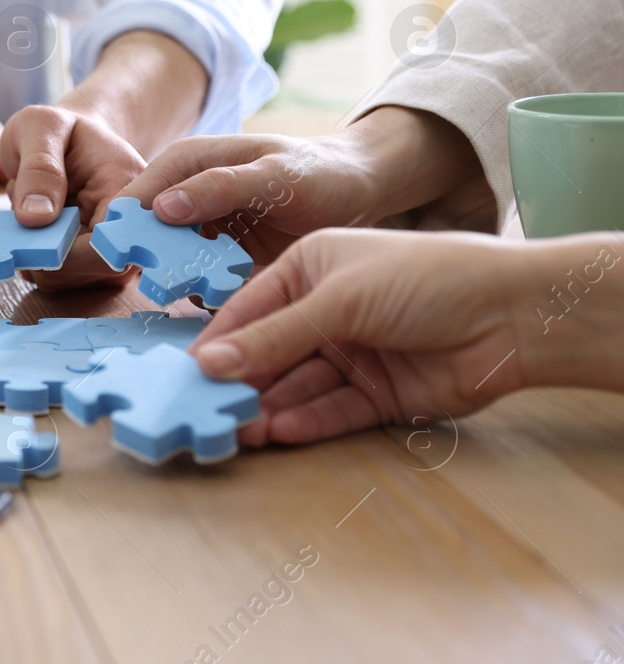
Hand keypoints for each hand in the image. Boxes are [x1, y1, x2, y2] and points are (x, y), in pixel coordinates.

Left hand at [0, 105, 145, 289]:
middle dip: (41, 246)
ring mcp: (114, 248)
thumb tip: (36, 218)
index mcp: (129, 188)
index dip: (63, 252)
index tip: (27, 230)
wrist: (73, 138)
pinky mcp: (94, 262)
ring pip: (66, 280)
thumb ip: (39, 167)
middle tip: (24, 204)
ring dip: (34, 249)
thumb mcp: (40, 127)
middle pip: (87, 271)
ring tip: (34, 207)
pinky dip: (34, 256)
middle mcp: (131, 226)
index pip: (107, 246)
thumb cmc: (60, 129)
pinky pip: (55, 277)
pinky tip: (37, 224)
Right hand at [121, 106, 491, 265]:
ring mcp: (201, 232)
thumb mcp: (274, 174)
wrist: (359, 189)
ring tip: (195, 299)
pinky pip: (199, 284)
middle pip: (147, 237)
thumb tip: (160, 209)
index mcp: (184, 164)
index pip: (134, 198)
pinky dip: (203, 297)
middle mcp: (184, 199)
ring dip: (177, 286)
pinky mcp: (220, 262)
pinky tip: (217, 310)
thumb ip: (219, 188)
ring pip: (170, 265)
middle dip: (149, 266)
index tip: (124, 262)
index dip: (123, 231)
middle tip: (163, 290)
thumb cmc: (319, 170)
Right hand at [188, 229, 557, 445]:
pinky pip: (330, 410)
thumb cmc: (425, 278)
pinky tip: (281, 431)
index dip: (218, 341)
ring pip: (297, 386)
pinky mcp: (377, 394)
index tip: (184, 373)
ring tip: (241, 430)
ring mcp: (352, 354)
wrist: (515, 315)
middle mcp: (326, 310)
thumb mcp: (339, 299)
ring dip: (270, 407)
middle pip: (269, 352)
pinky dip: (306, 421)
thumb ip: (273, 337)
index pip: (248, 308)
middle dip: (241, 381)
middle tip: (205, 412)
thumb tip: (207, 364)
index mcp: (309, 268)